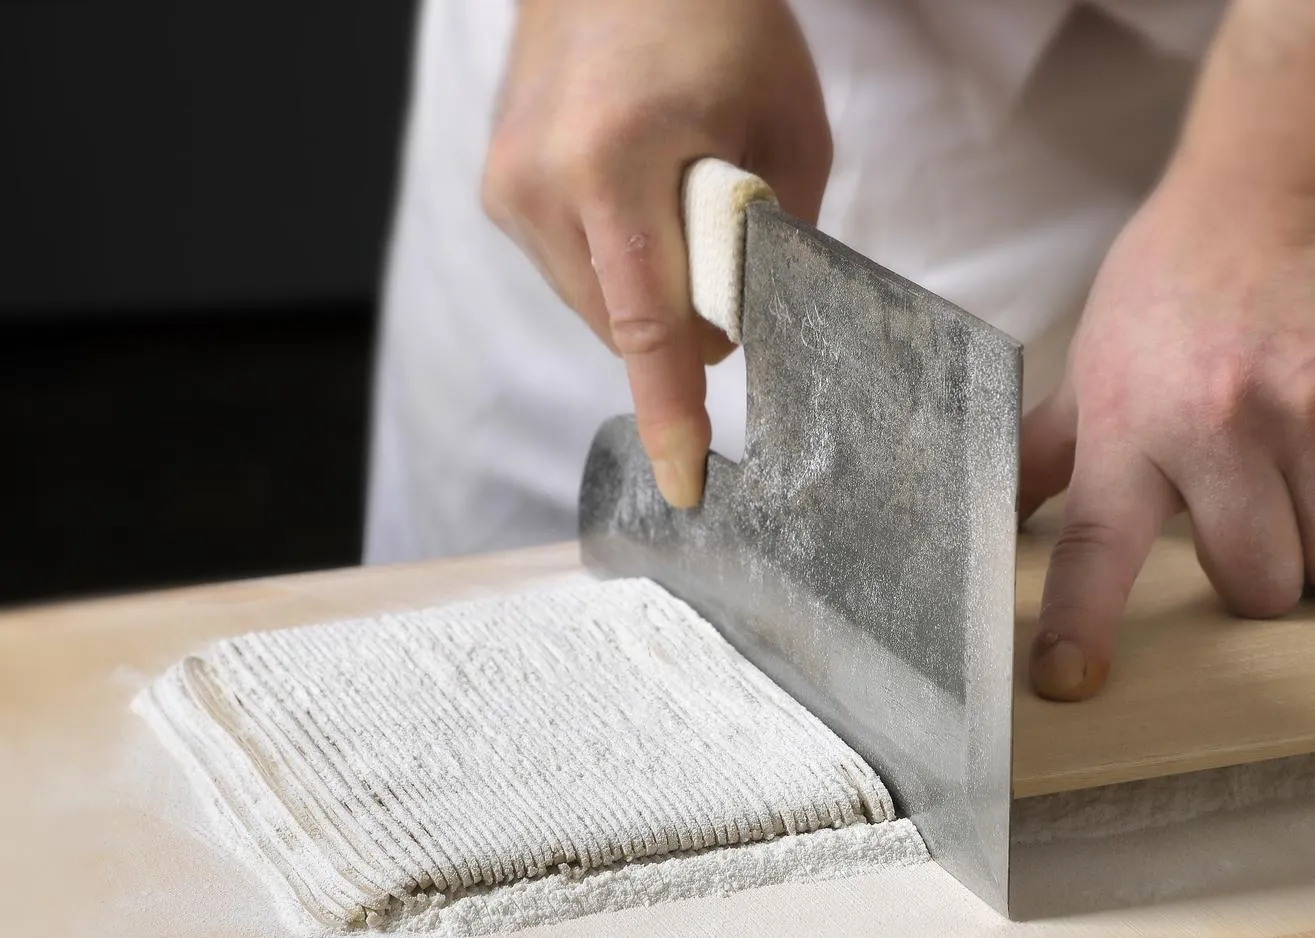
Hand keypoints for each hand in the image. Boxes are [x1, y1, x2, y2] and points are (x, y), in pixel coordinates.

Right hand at [482, 0, 830, 506]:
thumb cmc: (720, 23)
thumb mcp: (788, 125)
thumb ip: (769, 238)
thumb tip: (747, 328)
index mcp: (618, 159)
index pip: (647, 325)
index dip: (670, 411)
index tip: (685, 484)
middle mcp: (542, 182)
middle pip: (624, 328)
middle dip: (685, 324)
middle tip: (726, 256)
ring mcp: (508, 187)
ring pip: (593, 308)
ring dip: (645, 291)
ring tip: (672, 203)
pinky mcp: (496, 189)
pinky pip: (567, 270)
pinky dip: (613, 262)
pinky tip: (632, 199)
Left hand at [1018, 175, 1314, 700]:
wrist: (1283, 183)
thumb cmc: (1173, 280)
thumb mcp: (1090, 364)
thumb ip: (1045, 454)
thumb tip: (986, 519)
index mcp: (1134, 426)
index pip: (1098, 547)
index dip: (1083, 622)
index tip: (1070, 682)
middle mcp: (1222, 428)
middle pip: (1255, 583)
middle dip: (1250, 578)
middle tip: (1241, 524)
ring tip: (1301, 491)